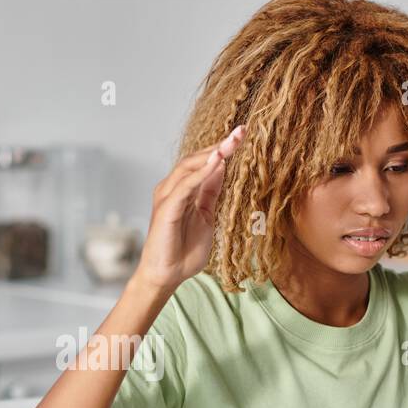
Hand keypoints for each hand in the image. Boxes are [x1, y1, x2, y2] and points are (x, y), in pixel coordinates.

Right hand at [133, 125, 245, 293]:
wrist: (167, 275)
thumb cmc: (184, 250)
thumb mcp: (206, 216)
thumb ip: (210, 193)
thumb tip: (221, 167)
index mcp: (183, 190)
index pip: (202, 163)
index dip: (222, 149)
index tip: (242, 135)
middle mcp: (172, 189)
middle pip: (196, 159)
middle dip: (219, 145)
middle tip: (241, 132)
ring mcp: (167, 197)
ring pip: (189, 167)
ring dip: (211, 154)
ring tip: (231, 143)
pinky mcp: (166, 209)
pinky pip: (185, 186)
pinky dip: (200, 173)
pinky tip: (216, 163)